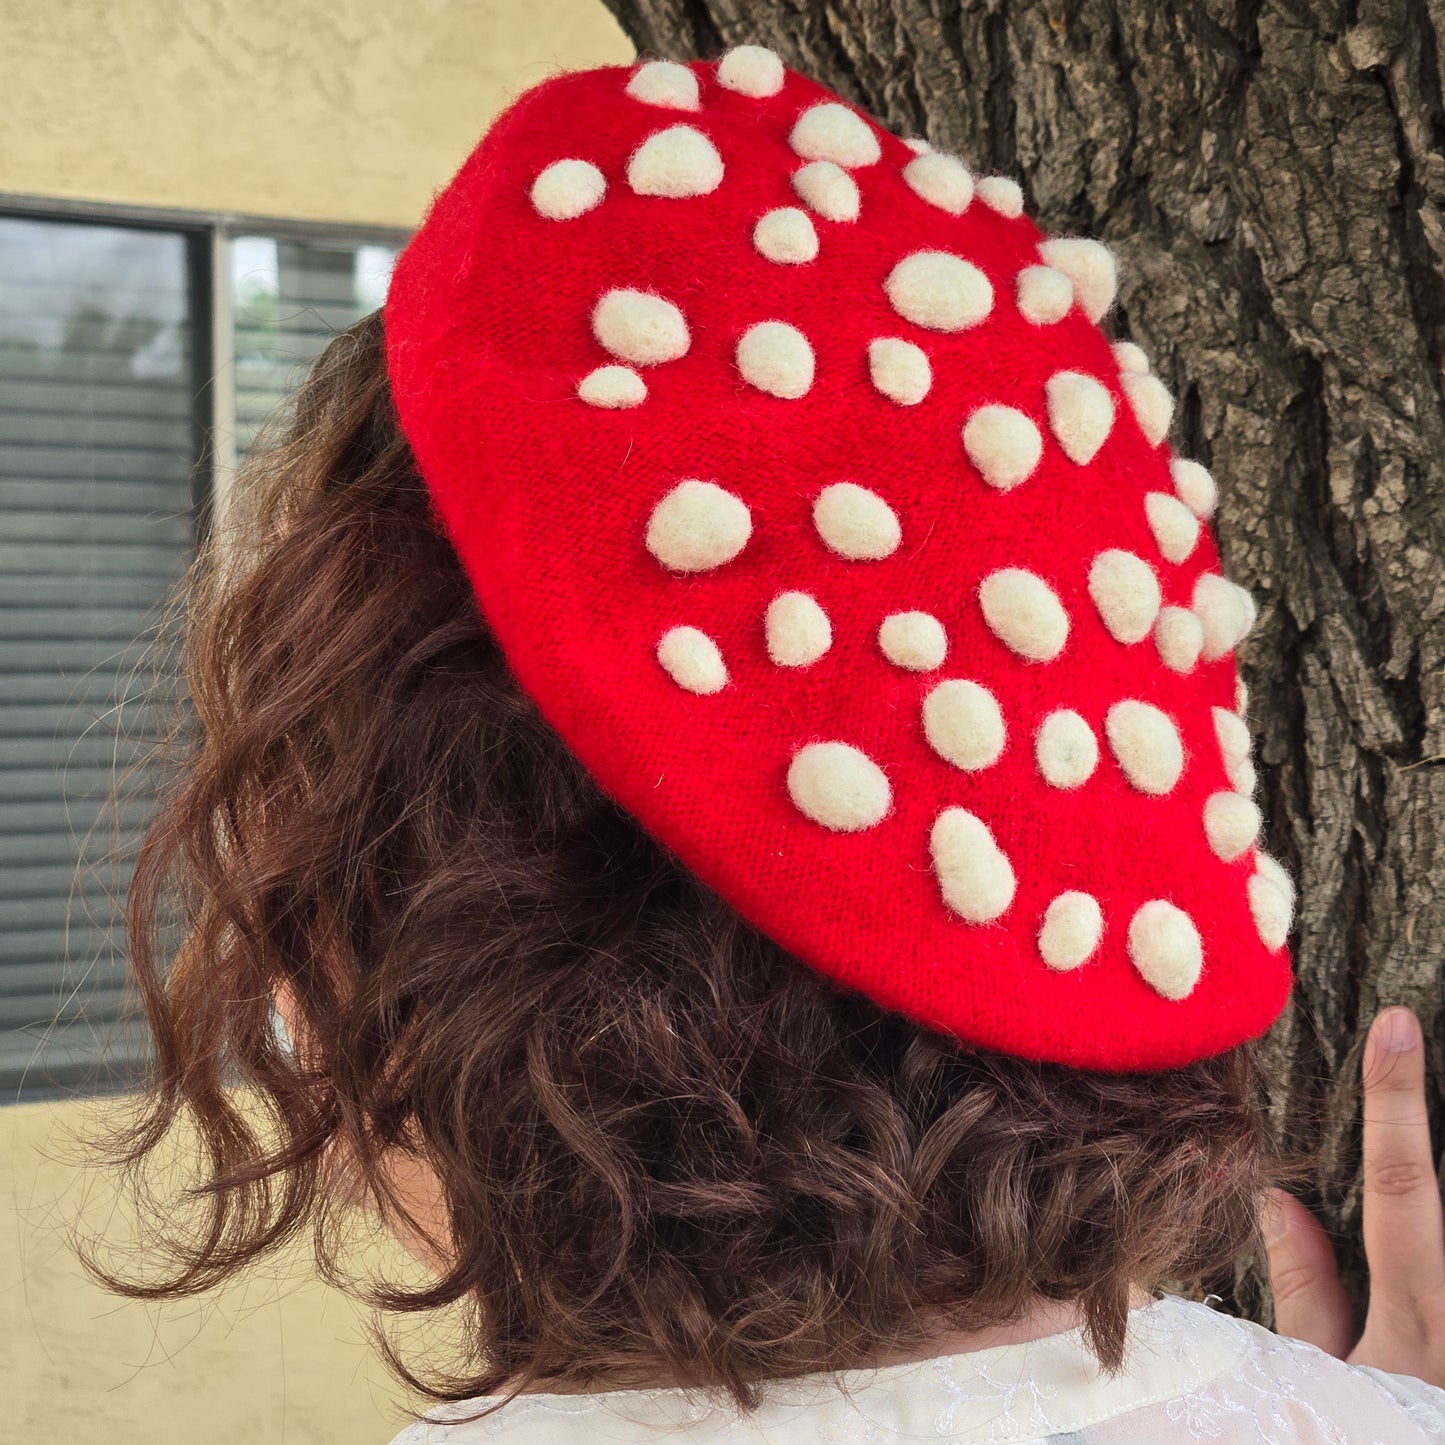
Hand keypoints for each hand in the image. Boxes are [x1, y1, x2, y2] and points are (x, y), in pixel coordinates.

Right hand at [1264, 1006, 1444, 1385]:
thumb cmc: (1352, 1434)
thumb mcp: (1322, 1383)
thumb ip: (1307, 1291)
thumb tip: (1281, 1198)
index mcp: (1421, 1324)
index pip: (1404, 1191)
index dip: (1395, 1104)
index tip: (1399, 1025)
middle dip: (1431, 1120)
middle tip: (1419, 1031)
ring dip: (1442, 1180)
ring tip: (1425, 1086)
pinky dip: (1439, 1215)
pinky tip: (1424, 1201)